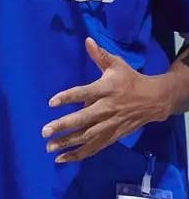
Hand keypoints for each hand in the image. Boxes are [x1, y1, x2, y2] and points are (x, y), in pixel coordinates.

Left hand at [42, 37, 169, 162]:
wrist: (154, 100)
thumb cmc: (130, 80)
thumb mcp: (117, 64)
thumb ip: (100, 55)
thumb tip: (87, 40)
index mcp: (106, 89)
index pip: (84, 93)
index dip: (68, 97)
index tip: (51, 102)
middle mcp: (107, 108)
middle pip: (84, 119)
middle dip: (64, 126)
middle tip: (44, 131)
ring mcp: (111, 124)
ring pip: (88, 137)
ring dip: (68, 143)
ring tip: (49, 147)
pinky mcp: (113, 136)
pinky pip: (95, 147)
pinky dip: (80, 154)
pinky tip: (63, 158)